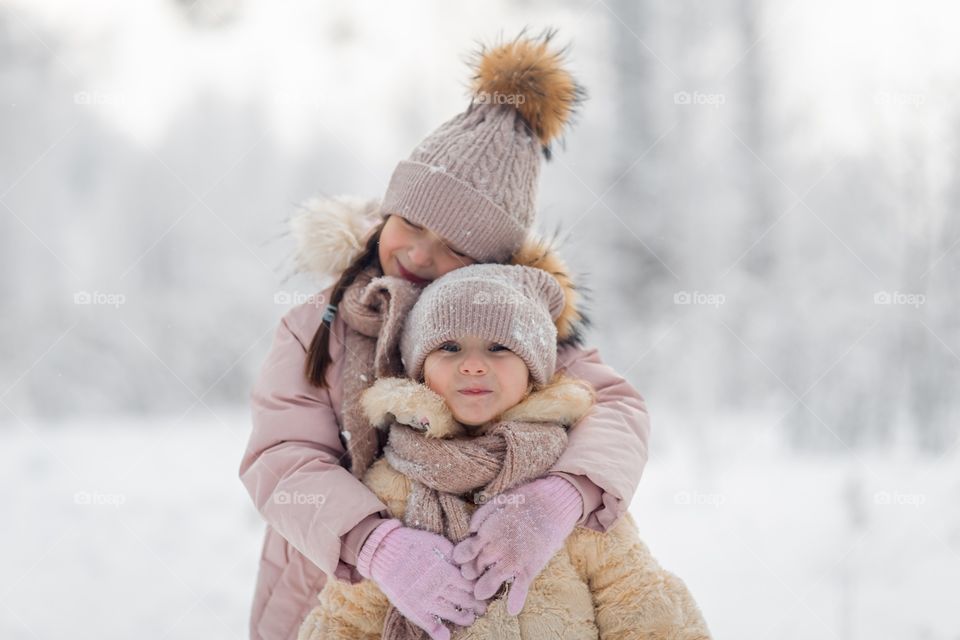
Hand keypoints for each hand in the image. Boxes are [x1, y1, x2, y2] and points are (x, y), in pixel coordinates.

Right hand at [357, 519, 485, 638]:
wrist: (385, 551)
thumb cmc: (414, 544)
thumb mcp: (438, 543)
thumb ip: (455, 555)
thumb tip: (470, 564)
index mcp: (447, 570)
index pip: (471, 585)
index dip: (479, 589)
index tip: (483, 591)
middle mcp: (439, 587)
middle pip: (465, 600)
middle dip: (476, 605)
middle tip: (482, 608)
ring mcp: (426, 600)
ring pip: (452, 613)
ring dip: (464, 617)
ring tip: (470, 618)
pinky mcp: (413, 608)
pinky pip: (429, 624)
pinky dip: (439, 633)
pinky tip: (446, 636)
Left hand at [451, 476, 582, 614]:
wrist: (555, 501)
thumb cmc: (527, 498)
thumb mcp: (500, 500)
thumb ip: (482, 515)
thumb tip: (471, 530)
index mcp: (489, 531)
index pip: (467, 550)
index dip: (462, 557)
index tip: (462, 560)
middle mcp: (498, 547)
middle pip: (477, 566)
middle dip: (471, 573)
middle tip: (470, 576)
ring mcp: (514, 558)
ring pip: (493, 579)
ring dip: (484, 587)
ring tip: (479, 594)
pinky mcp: (531, 565)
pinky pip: (521, 586)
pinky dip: (516, 599)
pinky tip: (512, 610)